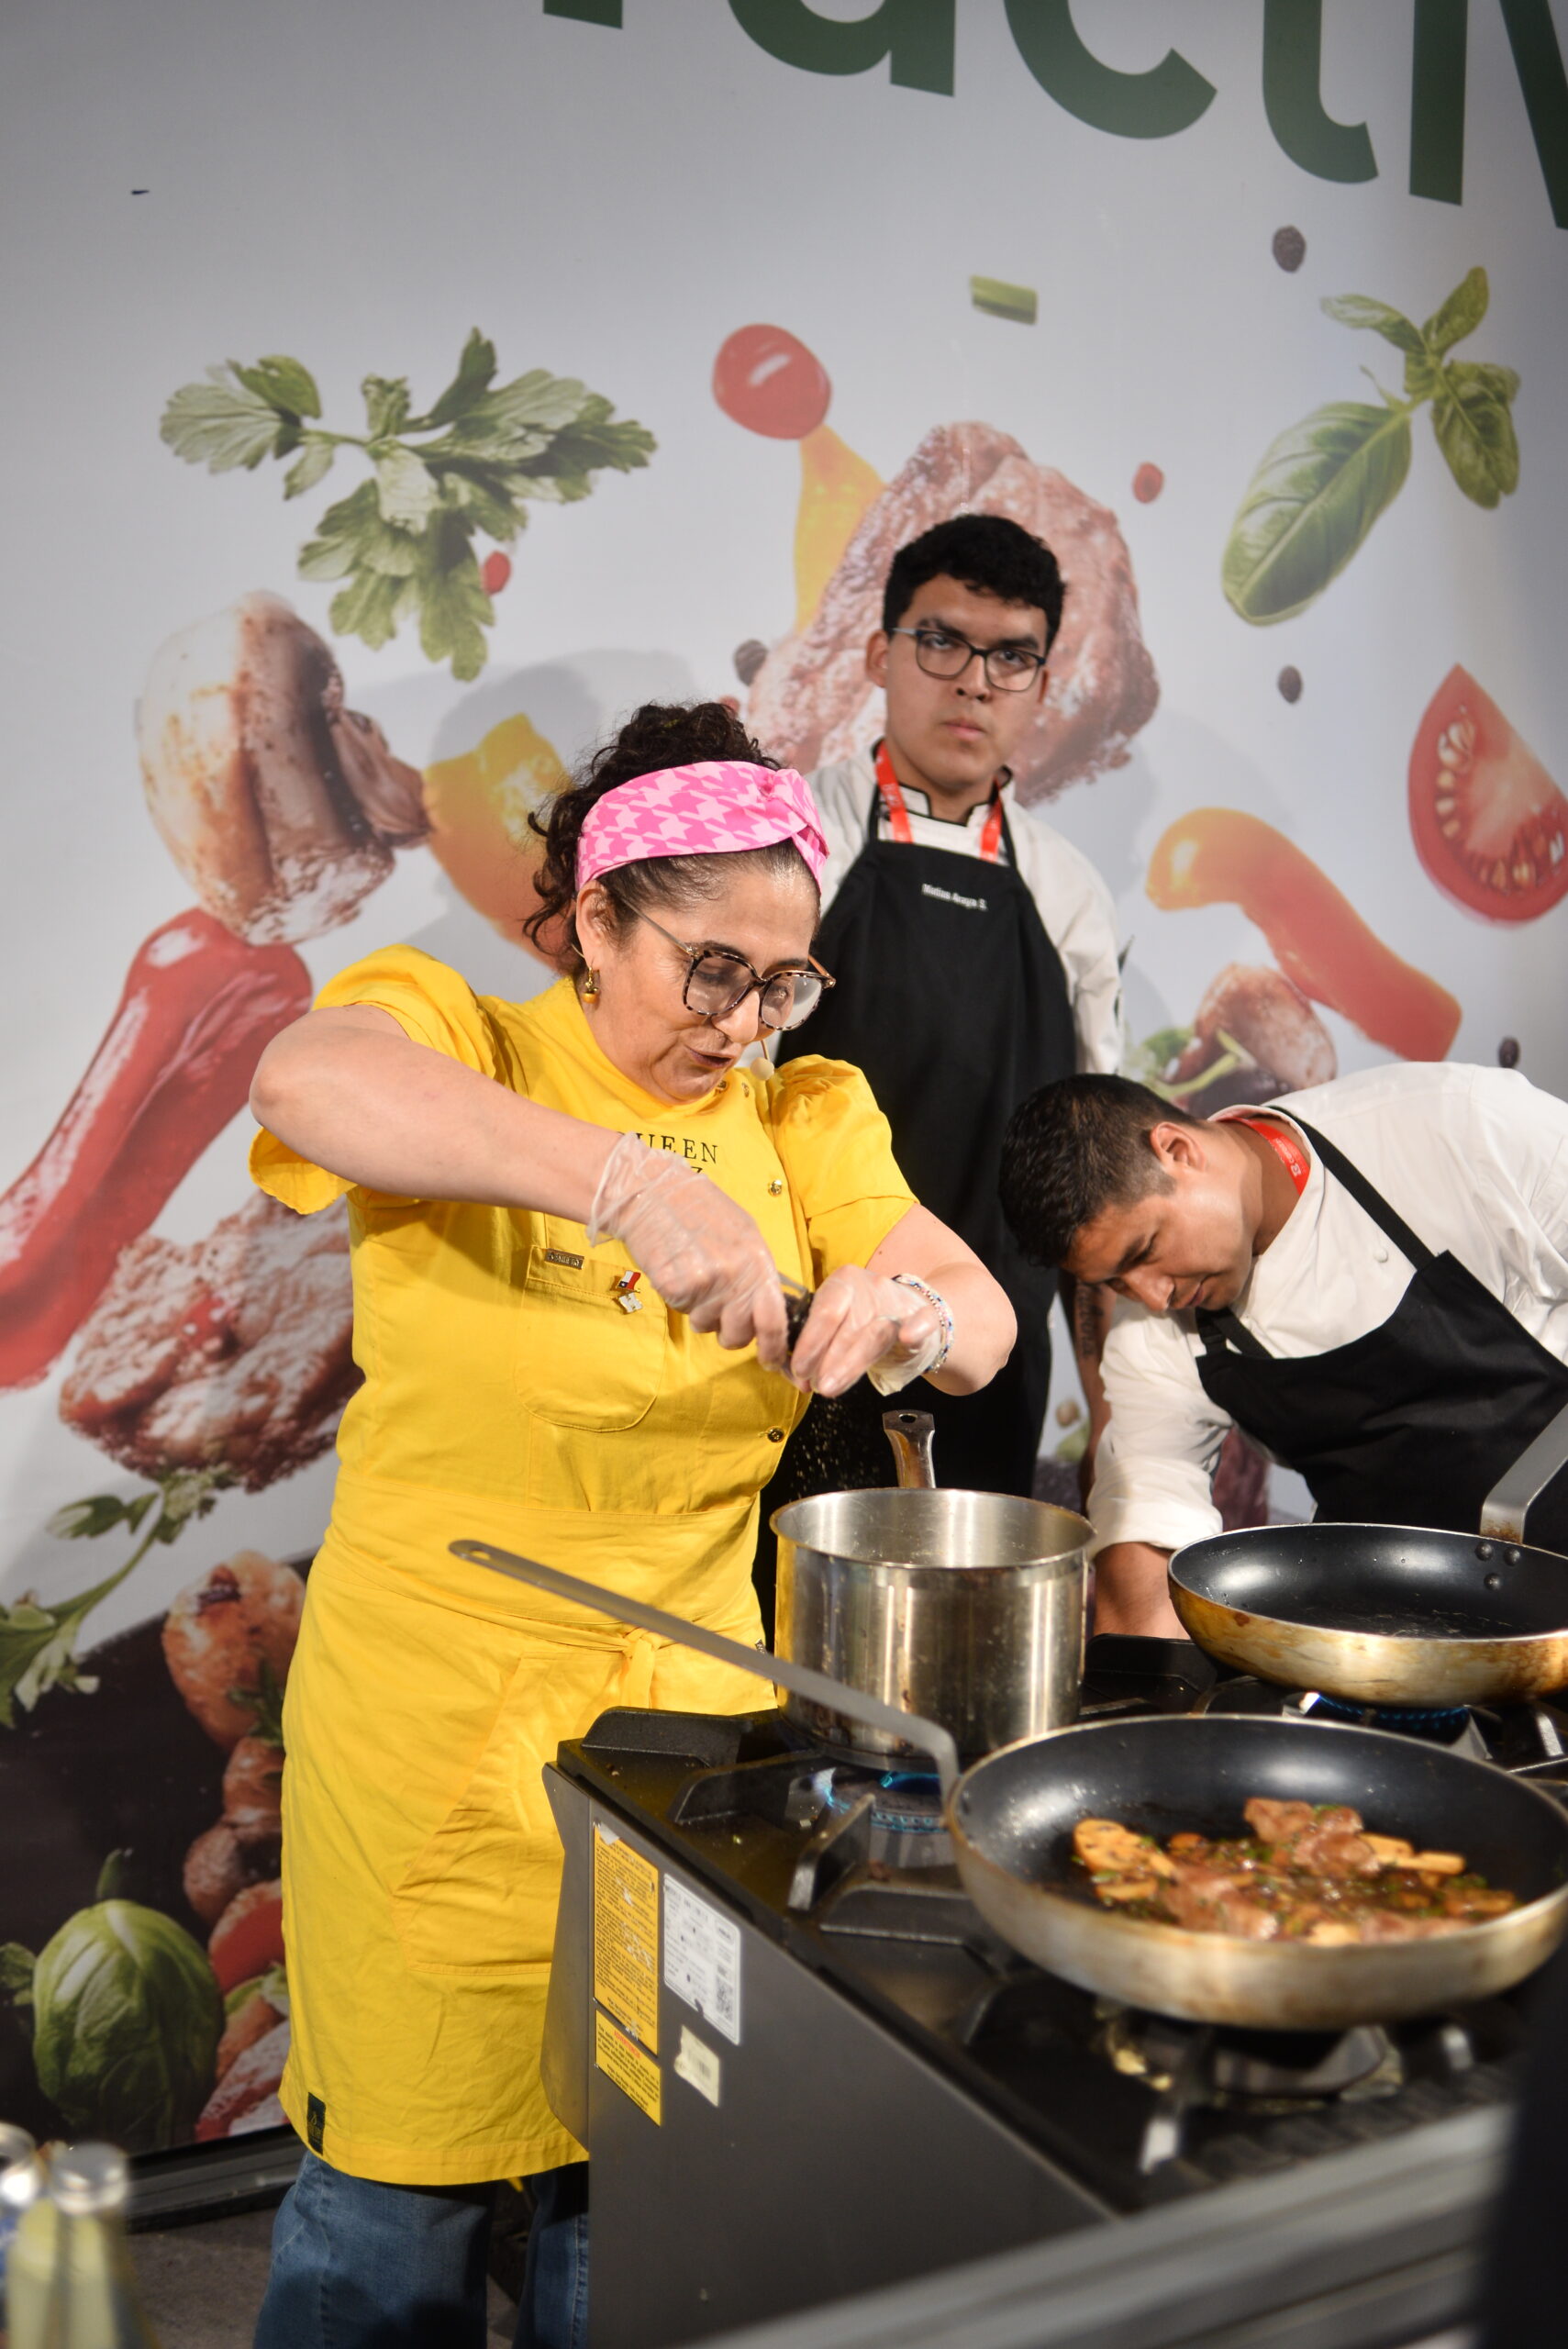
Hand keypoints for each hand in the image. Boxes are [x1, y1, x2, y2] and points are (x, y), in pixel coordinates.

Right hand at [588, 1133, 787, 1361]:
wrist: (653, 1194)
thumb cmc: (700, 1210)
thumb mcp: (743, 1233)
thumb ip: (758, 1270)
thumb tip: (770, 1308)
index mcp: (757, 1260)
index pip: (774, 1319)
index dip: (775, 1347)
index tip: (772, 1361)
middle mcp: (735, 1274)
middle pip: (740, 1334)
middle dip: (731, 1335)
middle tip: (721, 1316)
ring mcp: (705, 1282)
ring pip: (707, 1325)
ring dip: (701, 1311)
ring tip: (695, 1275)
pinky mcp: (676, 1287)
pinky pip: (683, 1311)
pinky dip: (680, 1298)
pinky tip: (678, 1269)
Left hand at [787, 1266, 943, 1398]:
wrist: (911, 1315)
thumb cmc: (864, 1323)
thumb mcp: (838, 1325)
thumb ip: (819, 1347)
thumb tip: (799, 1378)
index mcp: (843, 1282)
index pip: (825, 1311)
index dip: (810, 1343)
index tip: (799, 1369)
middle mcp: (871, 1287)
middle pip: (849, 1325)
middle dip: (829, 1358)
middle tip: (817, 1384)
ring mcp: (899, 1302)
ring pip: (876, 1334)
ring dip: (852, 1362)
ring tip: (832, 1386)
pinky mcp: (925, 1318)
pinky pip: (924, 1320)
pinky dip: (916, 1327)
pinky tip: (908, 1336)